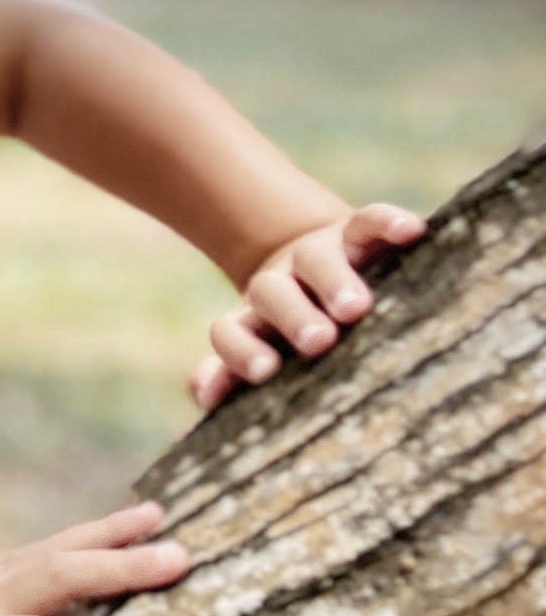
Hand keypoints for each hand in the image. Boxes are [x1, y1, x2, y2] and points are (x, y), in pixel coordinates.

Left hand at [189, 202, 427, 410]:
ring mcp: (319, 256)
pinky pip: (368, 221)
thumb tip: (205, 394)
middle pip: (271, 292)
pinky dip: (386, 223)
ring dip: (332, 281)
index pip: (231, 332)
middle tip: (316, 341)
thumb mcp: (272, 353)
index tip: (263, 372)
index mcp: (255, 322)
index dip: (239, 350)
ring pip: (317, 259)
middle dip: (292, 316)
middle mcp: (282, 284)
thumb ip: (232, 372)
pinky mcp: (357, 232)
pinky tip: (410, 230)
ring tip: (354, 308)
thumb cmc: (301, 337)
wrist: (325, 274)